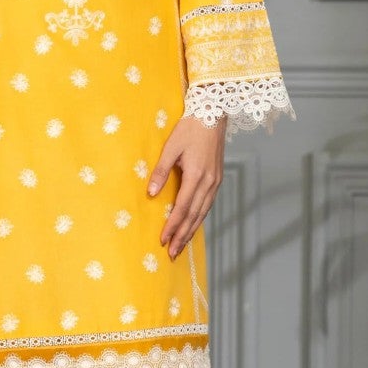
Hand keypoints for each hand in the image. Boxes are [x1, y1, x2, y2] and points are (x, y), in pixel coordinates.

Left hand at [146, 114, 226, 257]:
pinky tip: (192, 226)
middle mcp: (209, 183)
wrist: (213, 114)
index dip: (172, 226)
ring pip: (203, 213)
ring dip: (191, 231)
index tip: (163, 240)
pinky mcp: (217, 179)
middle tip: (171, 253)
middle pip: (194, 216)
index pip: (182, 208)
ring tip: (181, 246)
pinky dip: (199, 218)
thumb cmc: (189, 128)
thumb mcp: (170, 148)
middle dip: (182, 236)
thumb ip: (160, 171)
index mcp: (196, 175)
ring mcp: (215, 182)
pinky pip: (208, 205)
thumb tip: (150, 194)